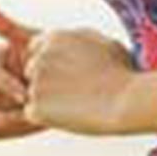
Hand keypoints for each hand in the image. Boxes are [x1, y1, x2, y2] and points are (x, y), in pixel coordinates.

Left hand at [21, 26, 137, 135]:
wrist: (126, 101)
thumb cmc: (121, 72)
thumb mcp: (102, 42)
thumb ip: (78, 38)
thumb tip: (71, 38)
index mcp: (54, 38)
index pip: (35, 49)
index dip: (50, 63)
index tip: (67, 74)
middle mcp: (40, 57)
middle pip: (30, 71)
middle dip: (46, 81)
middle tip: (74, 91)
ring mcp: (35, 82)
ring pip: (33, 93)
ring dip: (48, 100)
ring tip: (77, 103)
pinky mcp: (36, 107)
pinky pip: (33, 113)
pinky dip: (48, 117)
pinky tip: (71, 115)